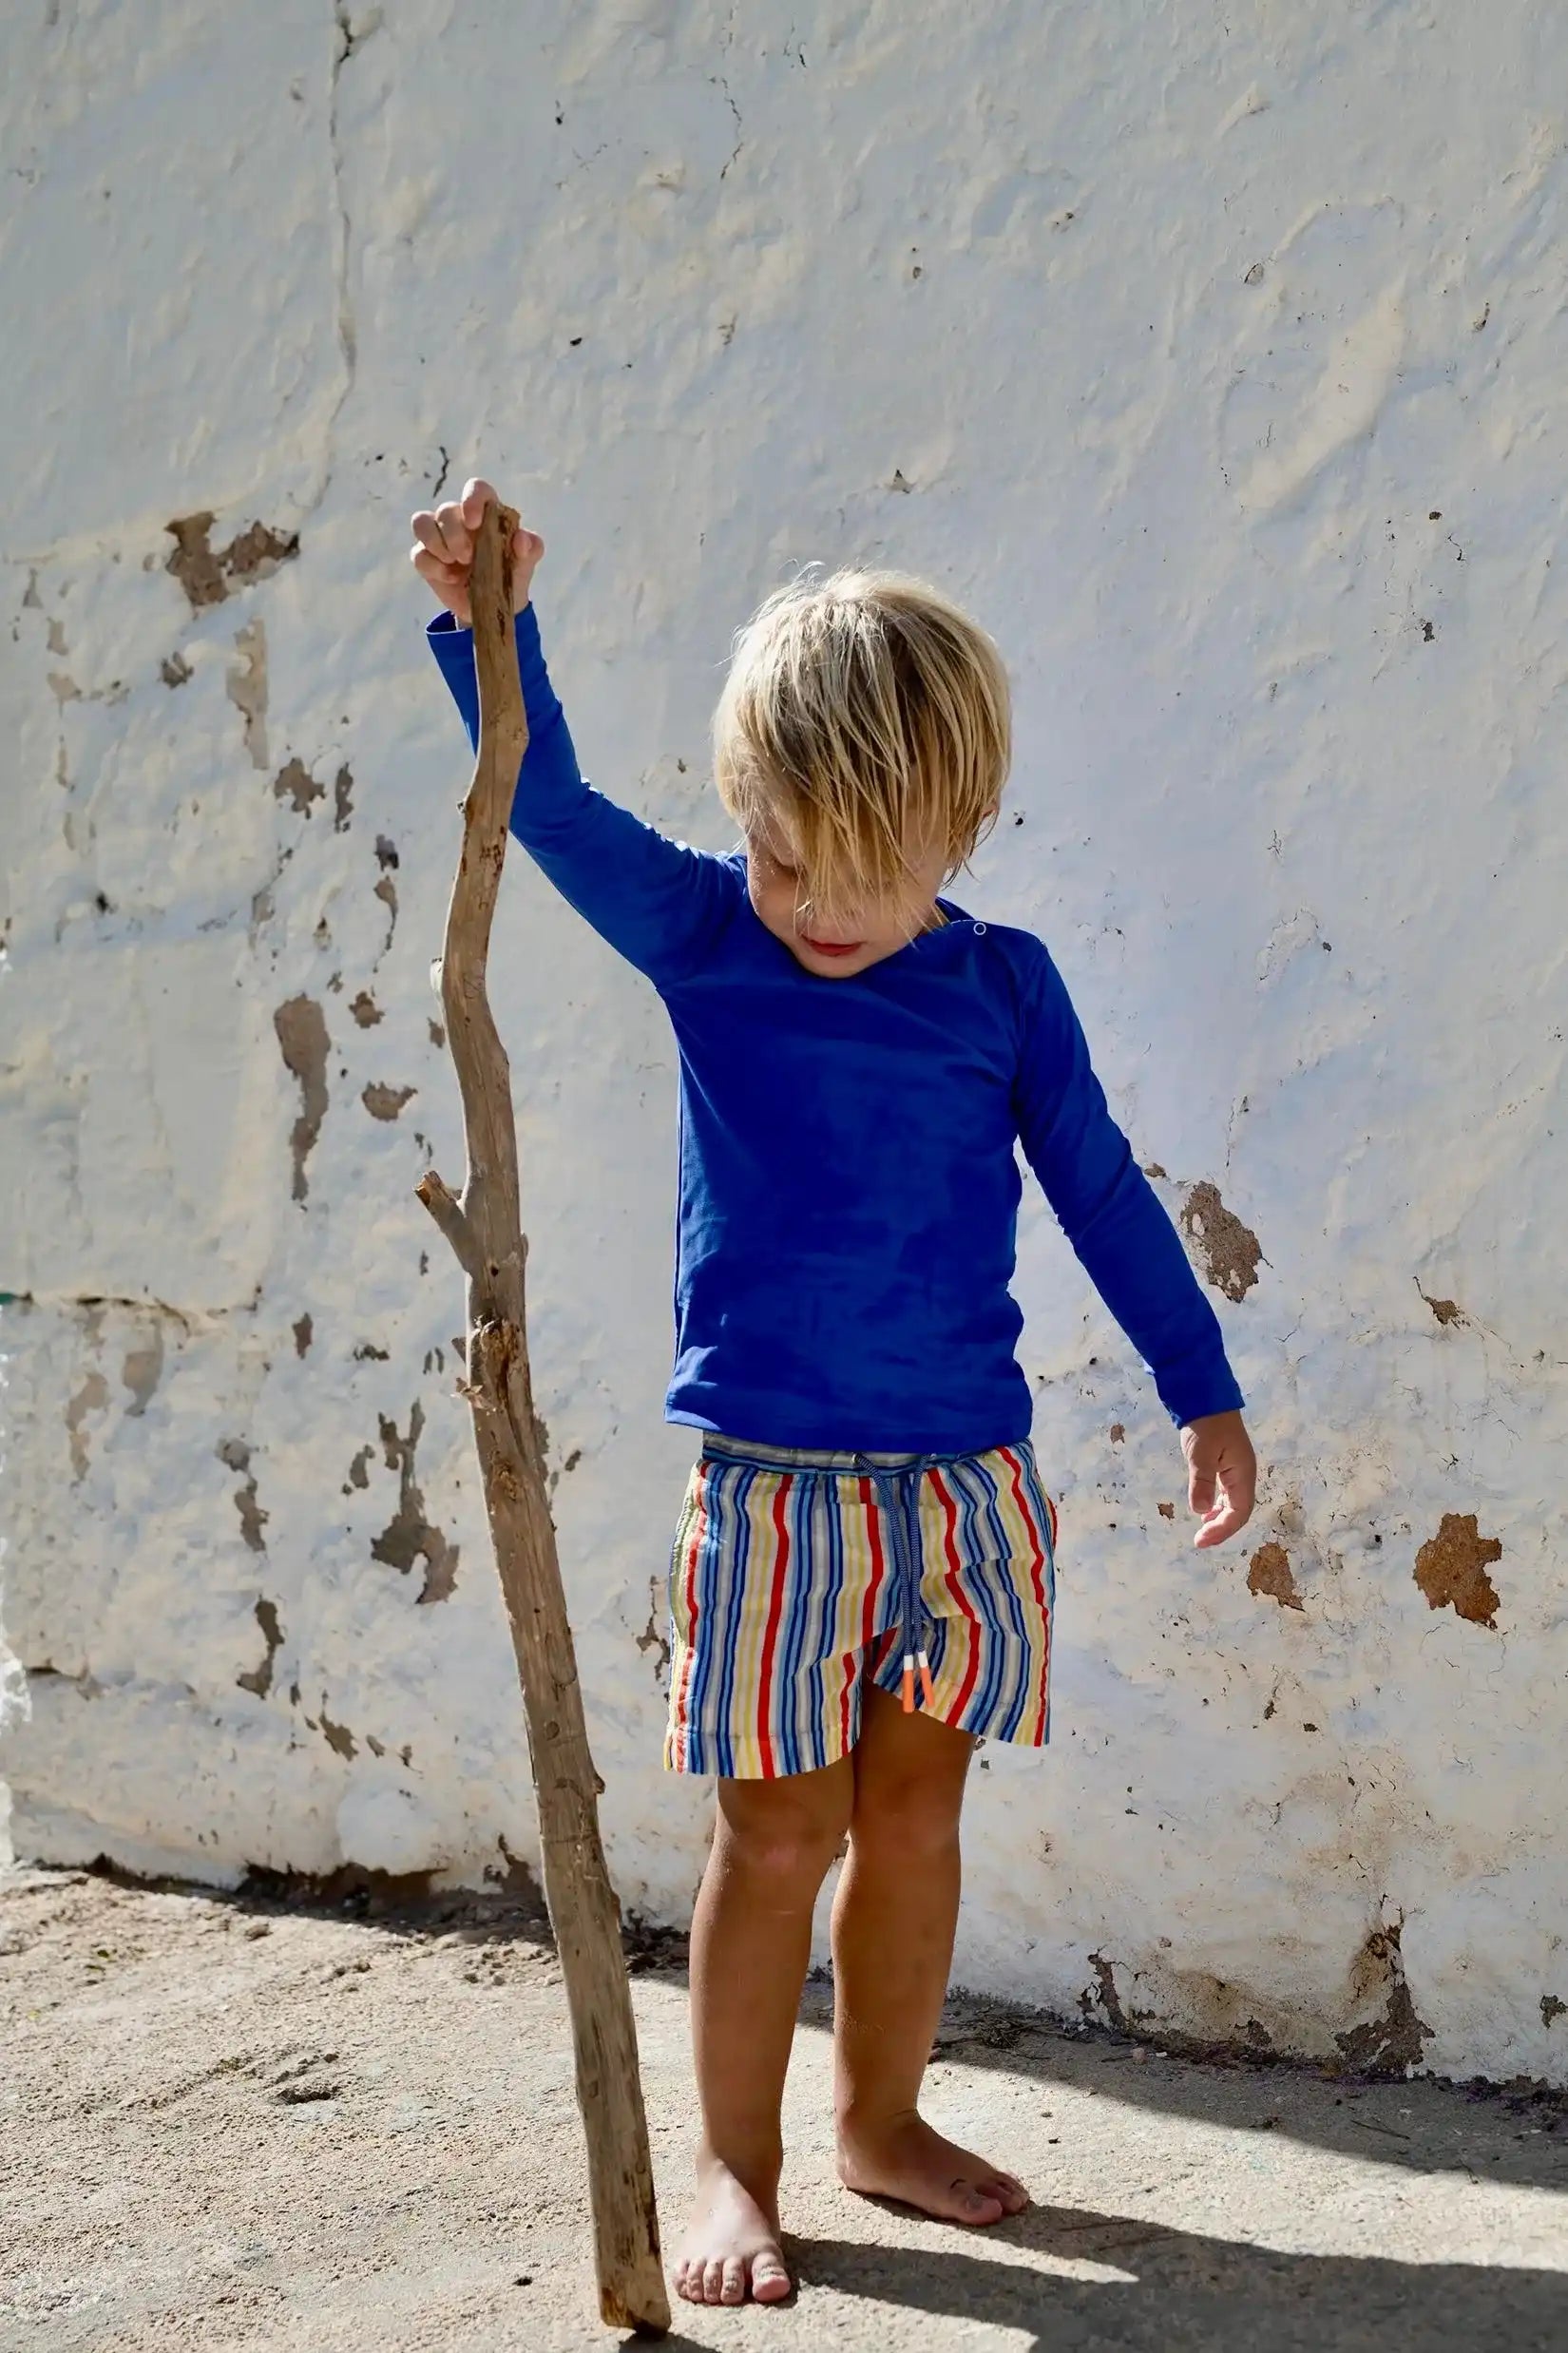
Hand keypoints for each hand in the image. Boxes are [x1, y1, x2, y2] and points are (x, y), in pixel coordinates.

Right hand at [409, 476, 543, 626]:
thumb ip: (531, 548)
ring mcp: (440, 536)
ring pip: (422, 522)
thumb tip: (521, 540)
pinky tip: (449, 578)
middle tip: (468, 558)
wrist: (494, 609)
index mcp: (487, 512)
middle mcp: (460, 519)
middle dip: (455, 535)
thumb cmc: (510, 576)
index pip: (476, 489)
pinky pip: (417, 553)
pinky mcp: (426, 556)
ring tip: (454, 564)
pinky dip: (432, 566)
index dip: (472, 499)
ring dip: (437, 544)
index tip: (474, 523)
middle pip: (446, 510)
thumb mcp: (526, 564)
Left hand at [1181, 1409, 1255, 1547]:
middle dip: (1221, 1529)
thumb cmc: (1206, 1425)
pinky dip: (1216, 1506)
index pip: (1239, 1512)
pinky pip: (1226, 1493)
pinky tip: (1204, 1511)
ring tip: (1202, 1530)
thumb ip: (1202, 1481)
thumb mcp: (1201, 1453)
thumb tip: (1200, 1511)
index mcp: (1242, 1474)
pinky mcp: (1225, 1465)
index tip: (1201, 1540)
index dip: (1222, 1530)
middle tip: (1200, 1541)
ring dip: (1219, 1519)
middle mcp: (1243, 1475)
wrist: (1207, 1398)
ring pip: (1232, 1503)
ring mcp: (1236, 1470)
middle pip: (1238, 1511)